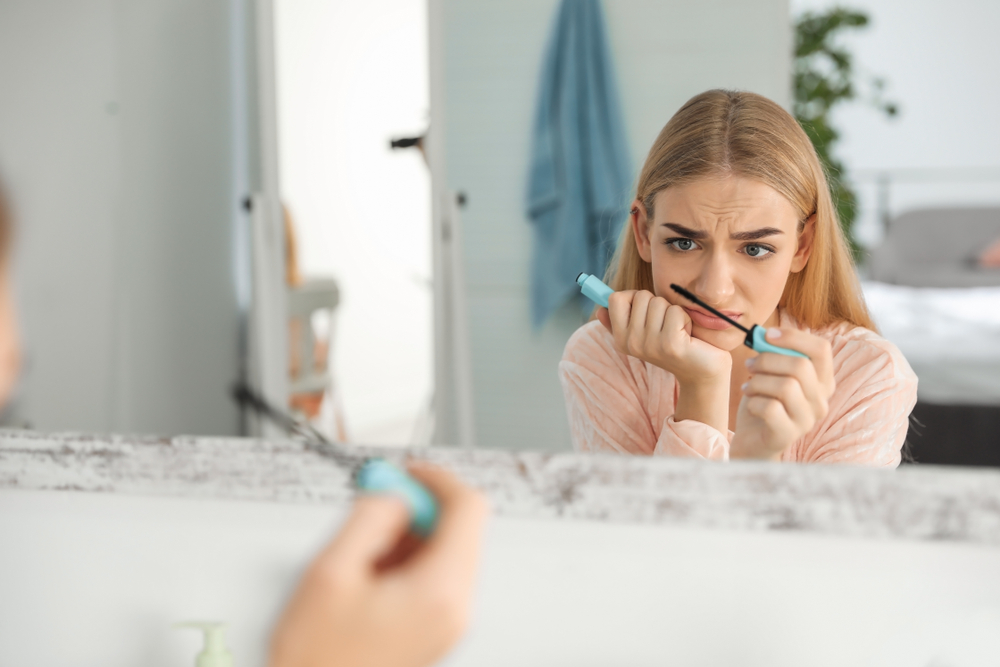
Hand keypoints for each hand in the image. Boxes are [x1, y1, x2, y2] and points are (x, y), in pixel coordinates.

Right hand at [269, 463, 488, 666]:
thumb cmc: (317, 662)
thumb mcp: (330, 572)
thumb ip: (368, 519)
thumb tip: (394, 493)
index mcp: (441, 590)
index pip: (468, 508)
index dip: (437, 479)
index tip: (406, 472)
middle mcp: (456, 607)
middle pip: (461, 528)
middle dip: (419, 508)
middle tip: (375, 506)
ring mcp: (449, 622)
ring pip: (447, 551)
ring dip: (409, 536)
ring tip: (360, 555)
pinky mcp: (436, 631)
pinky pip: (435, 577)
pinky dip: (407, 561)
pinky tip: (367, 577)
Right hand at [596, 290, 730, 385]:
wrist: (701, 371)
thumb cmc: (673, 345)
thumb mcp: (644, 333)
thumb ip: (620, 321)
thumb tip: (600, 309)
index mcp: (621, 339)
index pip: (615, 299)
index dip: (633, 296)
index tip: (646, 309)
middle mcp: (631, 343)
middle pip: (641, 296)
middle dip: (658, 304)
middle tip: (666, 325)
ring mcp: (650, 345)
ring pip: (659, 303)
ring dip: (673, 312)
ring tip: (677, 331)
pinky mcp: (670, 344)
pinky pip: (675, 312)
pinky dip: (685, 319)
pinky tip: (687, 336)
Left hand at [731, 328, 834, 459]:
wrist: (752, 442)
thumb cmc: (764, 403)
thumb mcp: (772, 375)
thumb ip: (774, 355)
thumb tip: (763, 335)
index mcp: (822, 381)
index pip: (821, 349)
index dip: (793, 337)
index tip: (767, 335)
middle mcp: (821, 401)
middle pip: (801, 366)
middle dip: (768, 360)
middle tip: (750, 364)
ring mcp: (807, 420)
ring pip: (786, 386)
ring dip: (759, 382)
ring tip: (748, 387)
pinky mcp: (788, 435)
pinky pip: (771, 408)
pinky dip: (754, 402)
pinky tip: (751, 404)